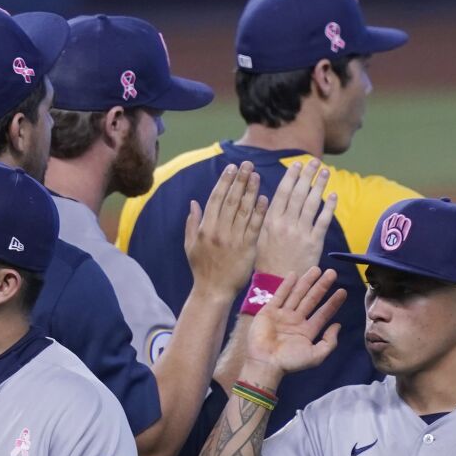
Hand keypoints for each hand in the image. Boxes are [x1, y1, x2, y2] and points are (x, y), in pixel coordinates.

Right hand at [185, 162, 267, 299]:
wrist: (213, 291)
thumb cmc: (202, 269)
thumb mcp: (190, 246)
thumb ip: (192, 223)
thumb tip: (193, 203)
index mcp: (205, 228)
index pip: (216, 199)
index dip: (224, 182)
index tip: (232, 168)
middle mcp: (219, 231)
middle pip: (231, 200)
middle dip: (239, 180)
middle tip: (247, 164)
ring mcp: (234, 240)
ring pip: (244, 210)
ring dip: (251, 191)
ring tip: (257, 175)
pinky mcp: (247, 249)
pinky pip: (254, 227)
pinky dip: (259, 212)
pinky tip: (264, 198)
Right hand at [243, 267, 346, 380]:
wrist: (266, 363)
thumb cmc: (291, 361)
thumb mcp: (316, 356)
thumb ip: (329, 342)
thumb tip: (338, 325)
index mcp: (307, 331)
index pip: (323, 313)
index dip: (333, 302)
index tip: (343, 291)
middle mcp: (296, 320)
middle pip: (312, 299)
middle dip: (322, 286)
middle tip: (332, 273)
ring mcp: (283, 315)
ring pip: (297, 294)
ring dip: (307, 281)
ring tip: (317, 269)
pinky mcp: (269, 311)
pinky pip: (279, 295)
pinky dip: (286, 285)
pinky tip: (294, 275)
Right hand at [256, 160, 336, 277]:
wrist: (276, 284)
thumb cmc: (265, 262)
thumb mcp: (259, 237)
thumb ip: (265, 218)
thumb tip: (269, 199)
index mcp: (271, 220)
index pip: (283, 192)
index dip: (291, 176)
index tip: (297, 165)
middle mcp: (286, 224)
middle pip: (299, 193)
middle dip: (307, 175)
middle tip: (315, 162)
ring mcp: (301, 233)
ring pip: (312, 204)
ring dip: (320, 185)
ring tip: (325, 172)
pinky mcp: (314, 243)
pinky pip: (323, 221)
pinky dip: (329, 207)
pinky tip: (333, 195)